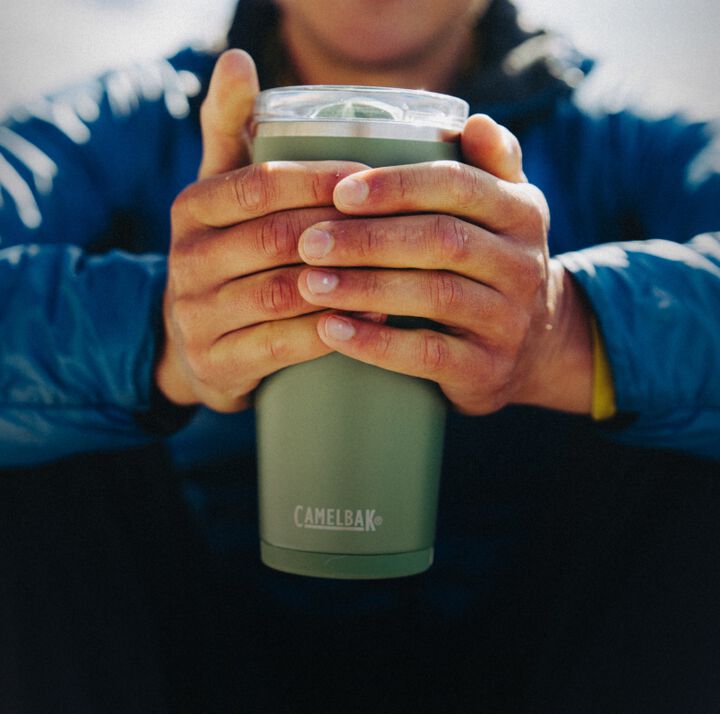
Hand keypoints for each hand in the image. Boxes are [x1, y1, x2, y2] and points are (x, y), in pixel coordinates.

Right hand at [155, 50, 366, 410]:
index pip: (259, 186)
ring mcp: (197, 317)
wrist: (193, 344)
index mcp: (192, 208)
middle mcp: (187, 260)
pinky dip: (330, 333)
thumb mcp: (220, 192)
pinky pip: (280, 345)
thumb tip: (237, 57)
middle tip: (405, 226)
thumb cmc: (228, 255)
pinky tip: (370, 318)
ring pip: (284, 294)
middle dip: (344, 233)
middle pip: (277, 239)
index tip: (374, 178)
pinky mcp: (216, 365)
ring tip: (401, 271)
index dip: (319, 181)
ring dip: (346, 282)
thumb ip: (231, 130)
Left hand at [296, 115, 592, 414]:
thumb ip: (487, 165)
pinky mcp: (487, 369)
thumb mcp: (503, 211)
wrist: (534, 345)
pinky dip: (375, 343)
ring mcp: (509, 321)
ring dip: (364, 288)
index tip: (339, 192)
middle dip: (369, 239)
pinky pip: (427, 354)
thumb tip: (470, 121)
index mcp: (521, 211)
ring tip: (308, 283)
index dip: (397, 186)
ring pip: (434, 296)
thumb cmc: (492, 263)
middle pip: (441, 240)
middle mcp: (524, 263)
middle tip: (308, 242)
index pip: (458, 185)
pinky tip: (330, 330)